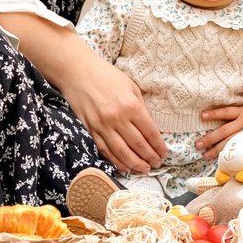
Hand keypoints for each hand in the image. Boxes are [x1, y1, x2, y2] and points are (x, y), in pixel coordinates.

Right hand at [63, 52, 165, 173]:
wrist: (77, 72)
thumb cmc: (107, 76)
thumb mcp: (131, 86)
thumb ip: (141, 107)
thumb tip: (150, 128)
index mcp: (131, 106)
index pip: (150, 132)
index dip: (159, 146)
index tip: (164, 153)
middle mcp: (117, 118)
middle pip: (138, 145)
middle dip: (150, 157)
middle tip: (157, 164)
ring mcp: (102, 126)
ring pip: (121, 152)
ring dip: (135, 164)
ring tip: (144, 169)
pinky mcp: (90, 130)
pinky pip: (105, 150)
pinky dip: (115, 161)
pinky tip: (124, 166)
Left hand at [195, 97, 242, 155]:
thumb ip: (235, 114)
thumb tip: (212, 115)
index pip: (226, 112)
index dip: (214, 114)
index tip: (202, 115)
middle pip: (225, 131)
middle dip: (210, 138)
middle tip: (198, 144)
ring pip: (230, 142)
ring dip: (217, 149)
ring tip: (205, 155)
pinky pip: (239, 149)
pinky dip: (229, 154)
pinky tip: (220, 160)